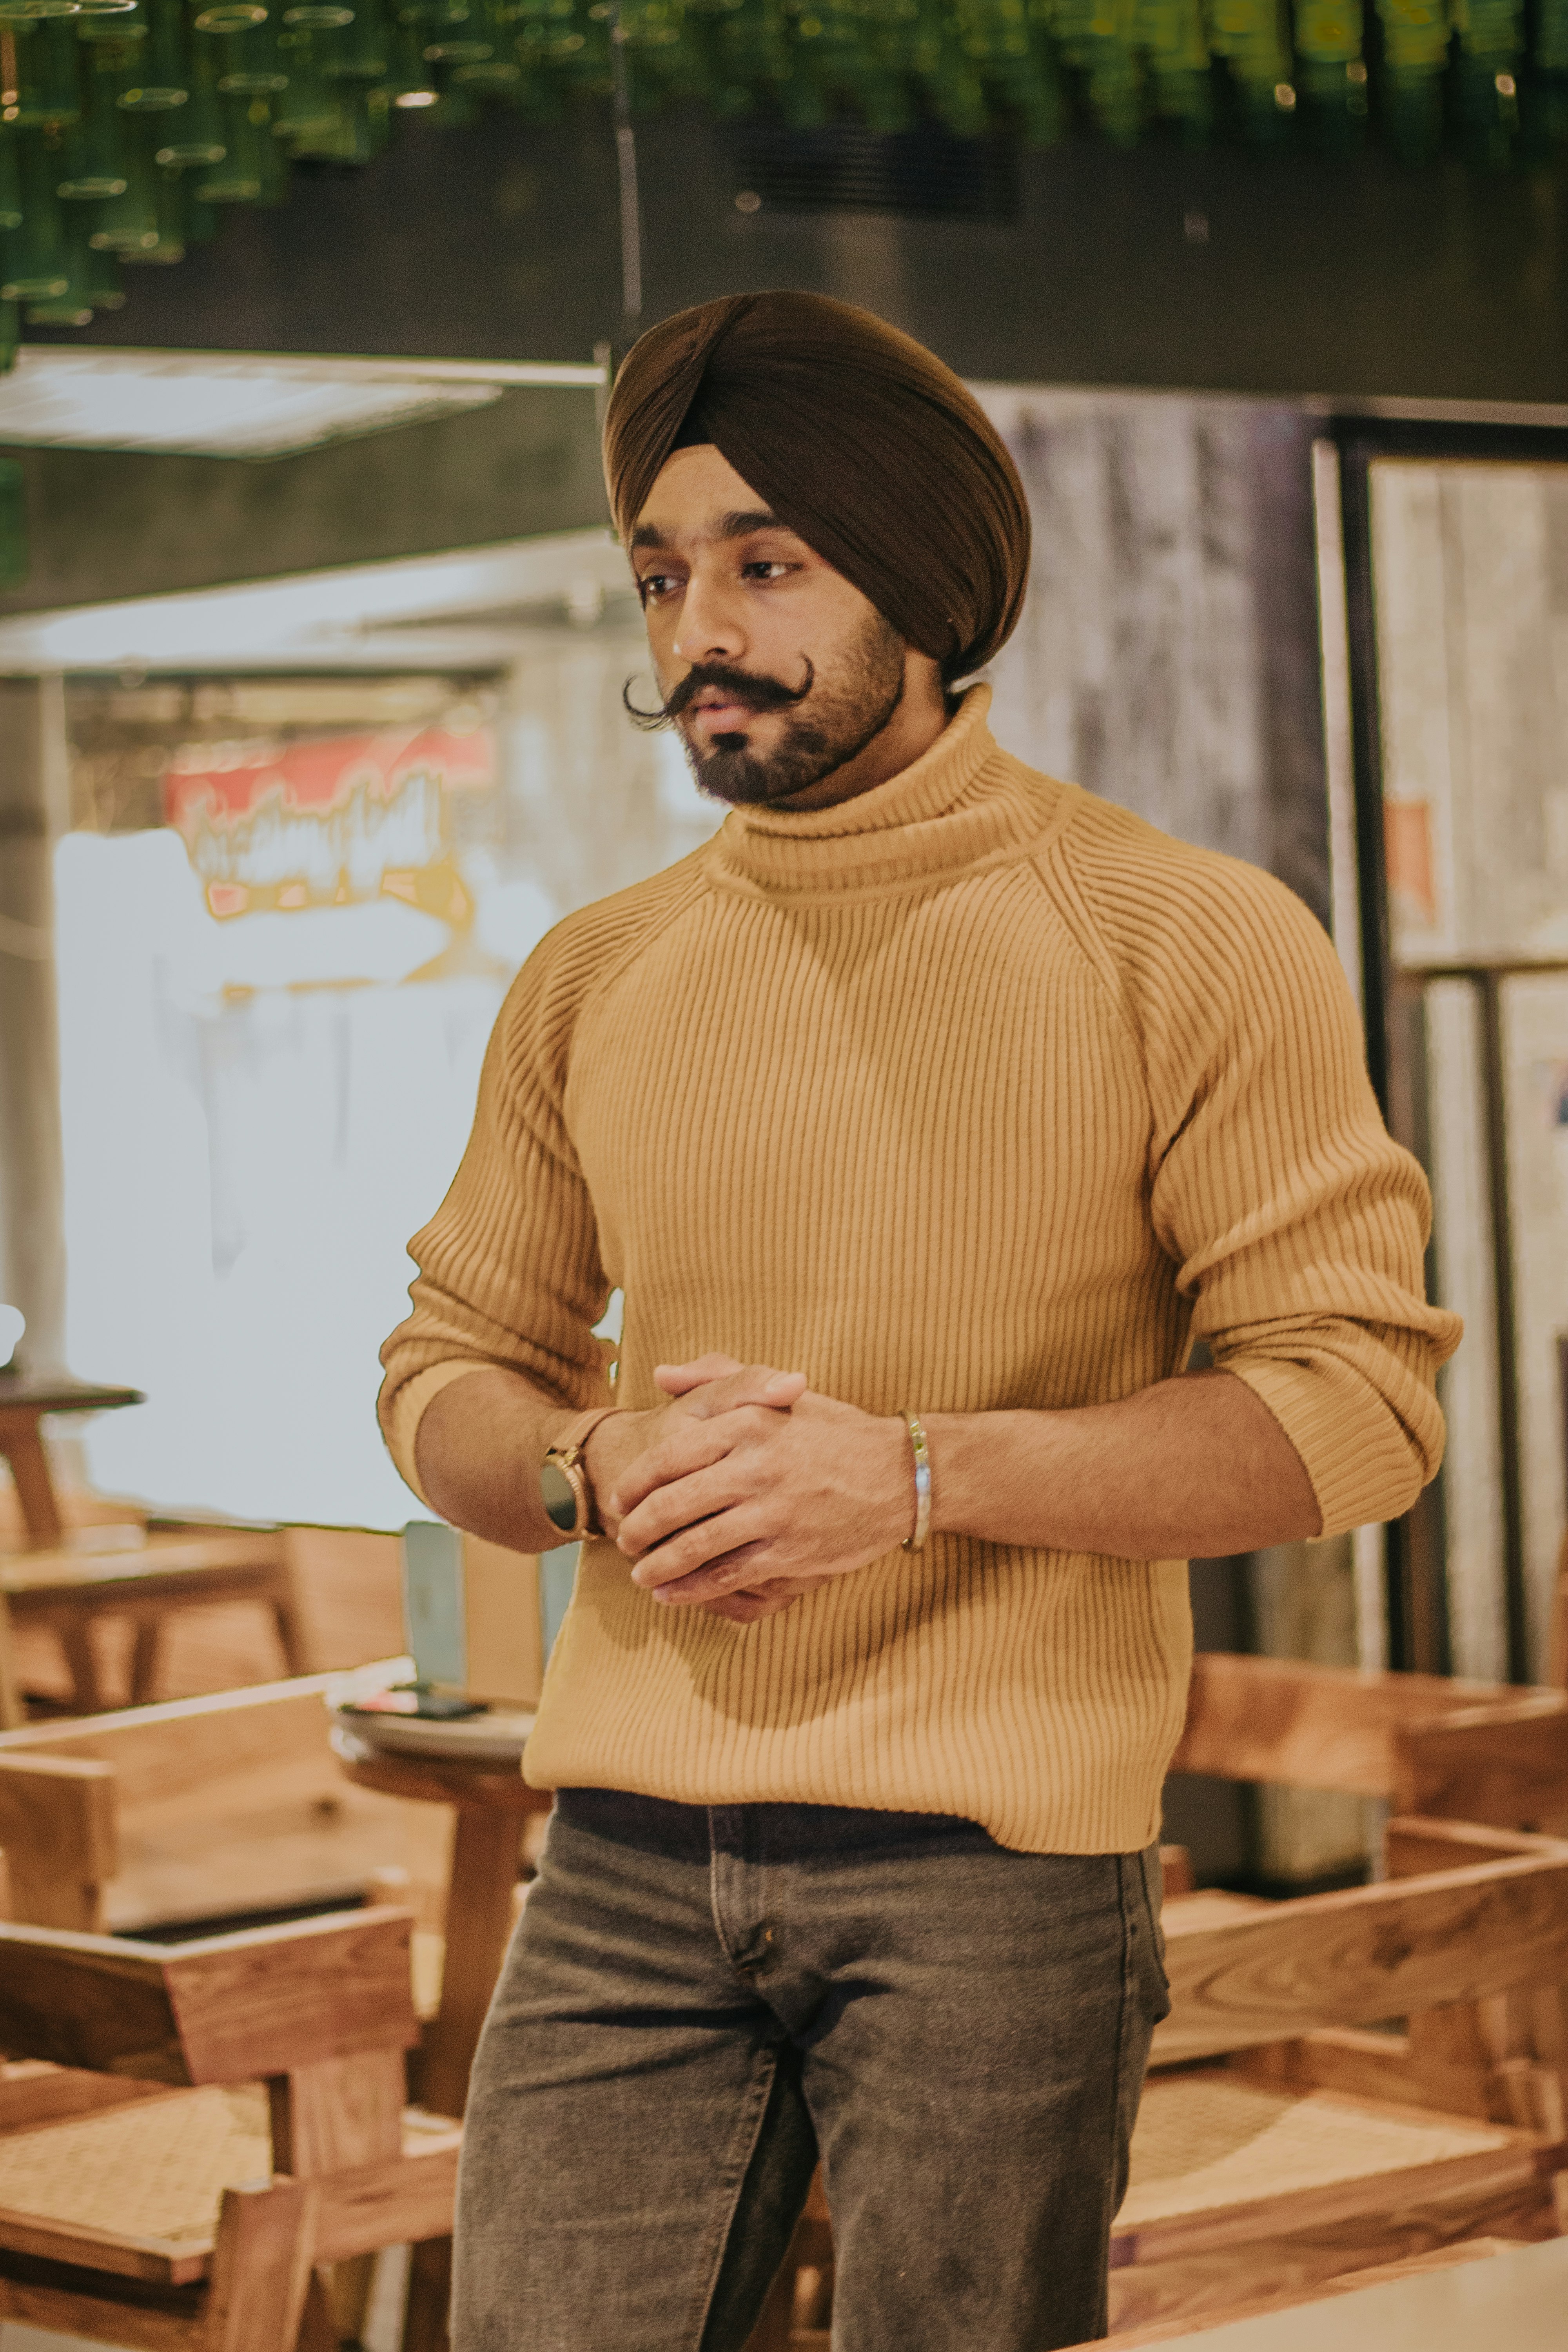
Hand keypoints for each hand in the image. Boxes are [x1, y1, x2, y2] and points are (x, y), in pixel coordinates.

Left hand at [612, 1357, 912, 1616]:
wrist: (901, 1473)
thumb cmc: (834, 1431)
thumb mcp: (777, 1391)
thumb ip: (716, 1376)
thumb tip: (660, 1376)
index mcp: (748, 1422)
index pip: (670, 1456)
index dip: (636, 1482)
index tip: (621, 1498)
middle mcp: (756, 1466)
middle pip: (673, 1505)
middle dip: (638, 1529)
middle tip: (625, 1540)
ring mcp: (773, 1511)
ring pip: (694, 1545)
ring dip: (657, 1566)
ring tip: (641, 1575)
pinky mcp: (791, 1551)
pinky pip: (727, 1575)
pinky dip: (692, 1589)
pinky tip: (673, 1595)